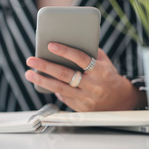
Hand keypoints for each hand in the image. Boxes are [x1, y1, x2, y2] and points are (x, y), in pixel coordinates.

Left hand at [25, 42, 145, 110]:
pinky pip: (62, 96)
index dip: (65, 51)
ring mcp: (86, 98)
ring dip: (41, 80)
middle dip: (45, 66)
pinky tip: (42, 82)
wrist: (119, 100)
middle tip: (31, 60)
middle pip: (65, 75)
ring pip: (59, 88)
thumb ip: (89, 51)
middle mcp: (94, 86)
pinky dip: (52, 89)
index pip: (82, 59)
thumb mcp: (104, 61)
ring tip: (29, 73)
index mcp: (101, 71)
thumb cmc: (107, 75)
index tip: (50, 45)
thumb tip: (68, 40)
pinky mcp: (80, 108)